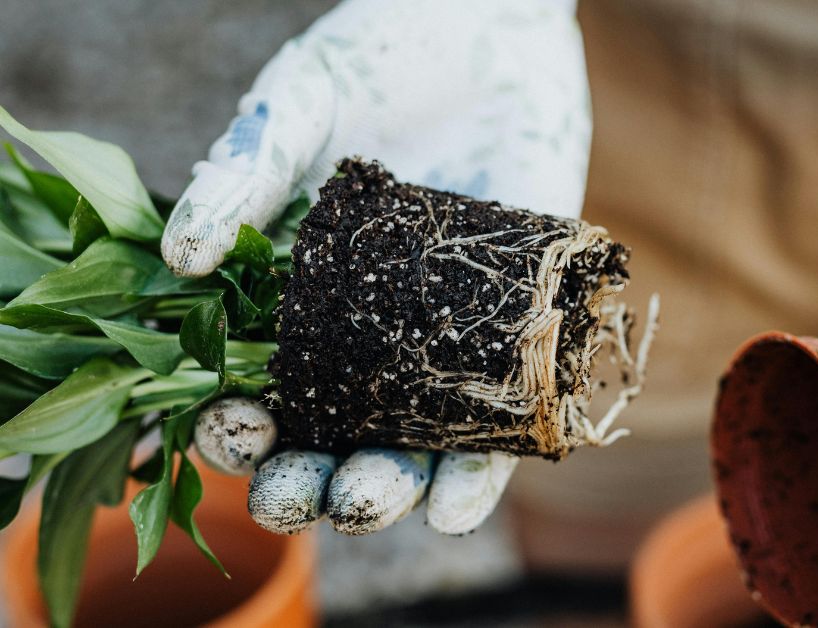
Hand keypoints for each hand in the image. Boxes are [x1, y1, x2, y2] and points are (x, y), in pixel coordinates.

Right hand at [162, 0, 590, 534]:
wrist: (498, 30)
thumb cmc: (385, 57)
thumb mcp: (303, 104)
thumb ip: (244, 170)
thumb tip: (178, 255)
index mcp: (294, 295)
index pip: (252, 385)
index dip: (234, 424)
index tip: (235, 428)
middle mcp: (365, 335)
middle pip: (326, 439)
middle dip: (306, 482)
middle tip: (300, 491)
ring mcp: (438, 341)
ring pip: (407, 449)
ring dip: (386, 493)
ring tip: (372, 498)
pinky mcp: (514, 335)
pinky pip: (498, 427)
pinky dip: (480, 474)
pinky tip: (458, 504)